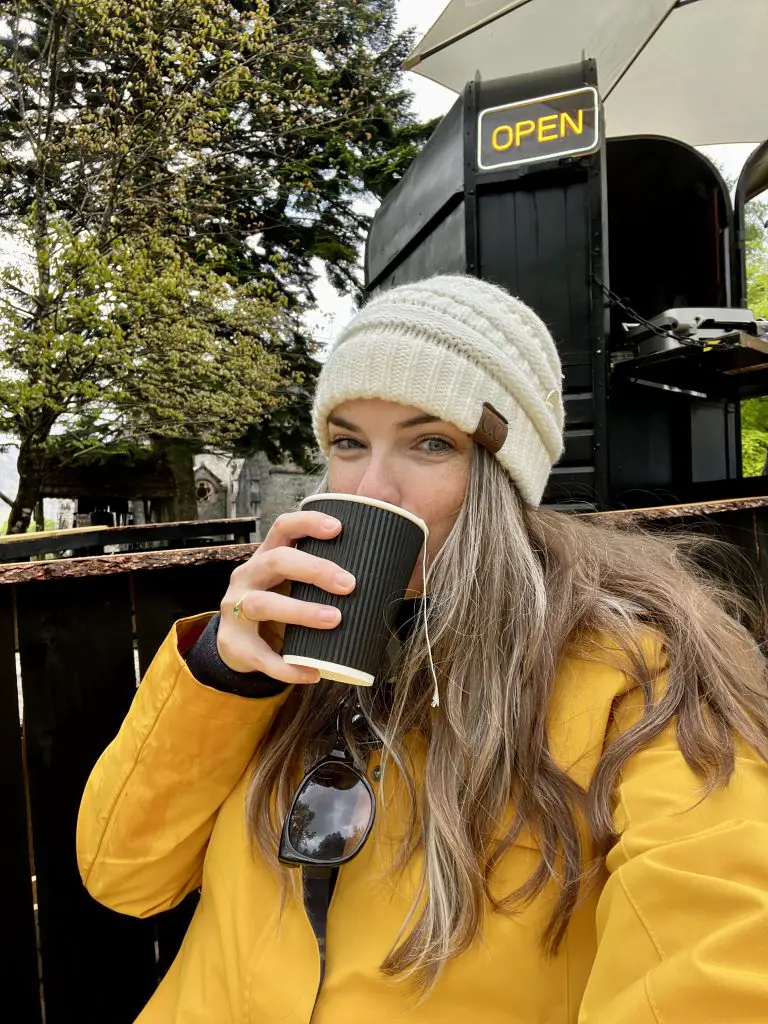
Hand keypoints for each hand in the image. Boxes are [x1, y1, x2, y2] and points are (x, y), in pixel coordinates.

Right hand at [217, 511, 355, 684]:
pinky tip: (312, 673)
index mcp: (267, 556)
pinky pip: (260, 655)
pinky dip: (287, 667)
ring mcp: (235, 608)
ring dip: (301, 611)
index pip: (283, 528)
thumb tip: (387, 580)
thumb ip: (323, 582)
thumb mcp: (293, 588)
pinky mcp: (233, 643)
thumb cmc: (279, 610)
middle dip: (314, 569)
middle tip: (349, 584)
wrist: (238, 646)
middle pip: (276, 561)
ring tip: (334, 620)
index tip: (338, 528)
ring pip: (263, 604)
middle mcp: (248, 576)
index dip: (308, 523)